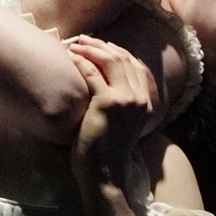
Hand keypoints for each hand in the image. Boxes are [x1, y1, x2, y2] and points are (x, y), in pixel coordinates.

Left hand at [67, 37, 155, 186]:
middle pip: (124, 58)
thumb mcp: (120, 125)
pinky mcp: (108, 104)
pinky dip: (80, 62)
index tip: (97, 45)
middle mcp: (140, 98)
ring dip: (91, 48)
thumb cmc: (104, 152)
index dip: (116, 50)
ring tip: (74, 44)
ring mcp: (127, 100)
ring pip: (111, 61)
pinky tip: (69, 58)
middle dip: (102, 45)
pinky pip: (93, 73)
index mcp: (146, 102)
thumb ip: (119, 104)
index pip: (135, 65)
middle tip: (82, 39)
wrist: (104, 175)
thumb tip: (101, 83)